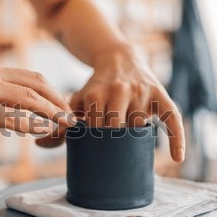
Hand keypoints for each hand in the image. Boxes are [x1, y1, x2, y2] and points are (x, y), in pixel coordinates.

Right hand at [0, 49, 74, 133]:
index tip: (60, 100)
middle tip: (72, 114)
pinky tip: (42, 130)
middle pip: (35, 85)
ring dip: (52, 111)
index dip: (49, 89)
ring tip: (67, 123)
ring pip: (28, 99)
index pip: (27, 76)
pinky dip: (29, 123)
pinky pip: (7, 116)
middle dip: (58, 100)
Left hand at [36, 45, 184, 161]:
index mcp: (96, 93)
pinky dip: (176, 138)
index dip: (96, 144)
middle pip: (118, 129)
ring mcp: (142, 91)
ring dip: (137, 138)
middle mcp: (120, 90)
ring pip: (141, 125)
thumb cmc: (96, 86)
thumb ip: (61, 124)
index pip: (95, 129)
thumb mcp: (78, 101)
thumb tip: (39, 143)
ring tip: (131, 142)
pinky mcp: (161, 94)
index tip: (96, 152)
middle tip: (113, 151)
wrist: (118, 58)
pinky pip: (172, 118)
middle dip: (114, 143)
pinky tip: (177, 158)